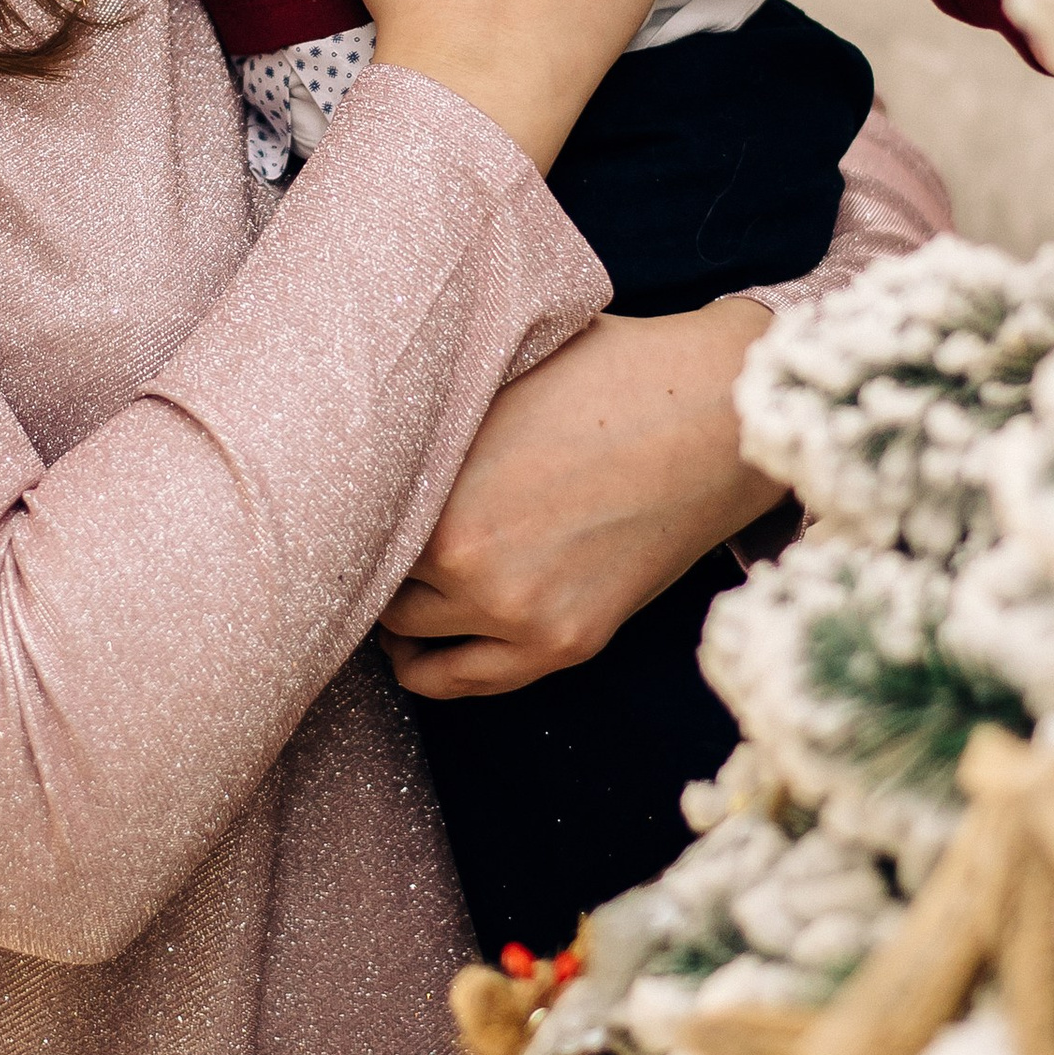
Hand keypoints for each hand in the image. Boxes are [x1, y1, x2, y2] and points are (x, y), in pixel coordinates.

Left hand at [377, 298, 782, 698]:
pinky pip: (469, 683)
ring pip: (411, 642)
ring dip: (396, 621)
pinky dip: (434, 671)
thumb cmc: (609, 372)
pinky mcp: (565, 643)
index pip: (350, 529)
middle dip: (369, 568)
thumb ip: (429, 418)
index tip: (335, 516)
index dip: (339, 521)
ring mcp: (519, 613)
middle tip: (361, 555)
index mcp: (437, 488)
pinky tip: (419, 651)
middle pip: (375, 587)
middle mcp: (467, 561)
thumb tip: (365, 420)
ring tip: (389, 600)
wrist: (718, 415)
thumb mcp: (498, 373)